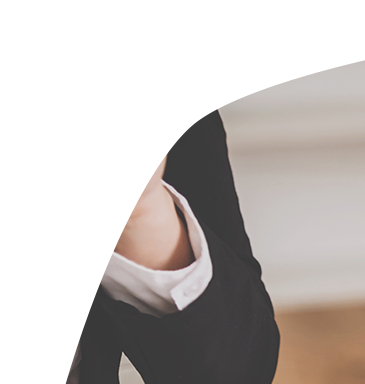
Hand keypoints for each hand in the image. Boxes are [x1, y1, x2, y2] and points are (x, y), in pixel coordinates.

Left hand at [21, 9, 190, 269]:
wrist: (102, 191)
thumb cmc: (77, 145)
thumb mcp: (38, 92)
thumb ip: (32, 57)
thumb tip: (21, 21)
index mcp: (96, 45)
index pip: (67, 9)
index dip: (35, 12)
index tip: (13, 39)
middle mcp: (122, 53)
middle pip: (75, 21)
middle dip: (32, 40)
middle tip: (13, 68)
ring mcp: (143, 75)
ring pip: (94, 50)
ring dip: (53, 72)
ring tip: (31, 99)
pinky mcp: (157, 101)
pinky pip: (121, 76)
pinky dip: (84, 86)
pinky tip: (61, 103)